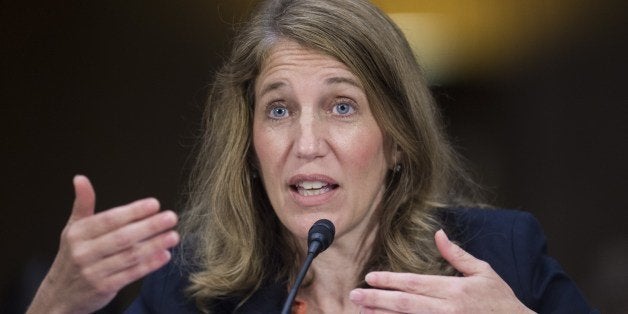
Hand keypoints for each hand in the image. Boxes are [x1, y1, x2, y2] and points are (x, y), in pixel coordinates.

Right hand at [27, 175, 179, 313]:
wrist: (60, 295)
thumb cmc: (72, 256)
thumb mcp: (73, 229)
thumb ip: (83, 204)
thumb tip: (80, 178)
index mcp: (78, 234)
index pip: (110, 219)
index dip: (133, 211)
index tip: (155, 204)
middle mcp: (84, 252)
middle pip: (122, 237)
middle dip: (150, 226)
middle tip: (171, 217)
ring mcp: (93, 272)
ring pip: (129, 256)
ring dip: (154, 245)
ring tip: (173, 236)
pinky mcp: (104, 288)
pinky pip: (131, 274)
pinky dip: (149, 265)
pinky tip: (164, 255)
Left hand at [349, 230, 534, 313]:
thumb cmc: (501, 300)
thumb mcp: (483, 271)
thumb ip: (457, 255)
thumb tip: (438, 233)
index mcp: (454, 289)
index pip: (414, 283)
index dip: (389, 280)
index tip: (369, 278)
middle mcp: (448, 309)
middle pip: (404, 304)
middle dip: (376, 299)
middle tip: (354, 296)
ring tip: (362, 311)